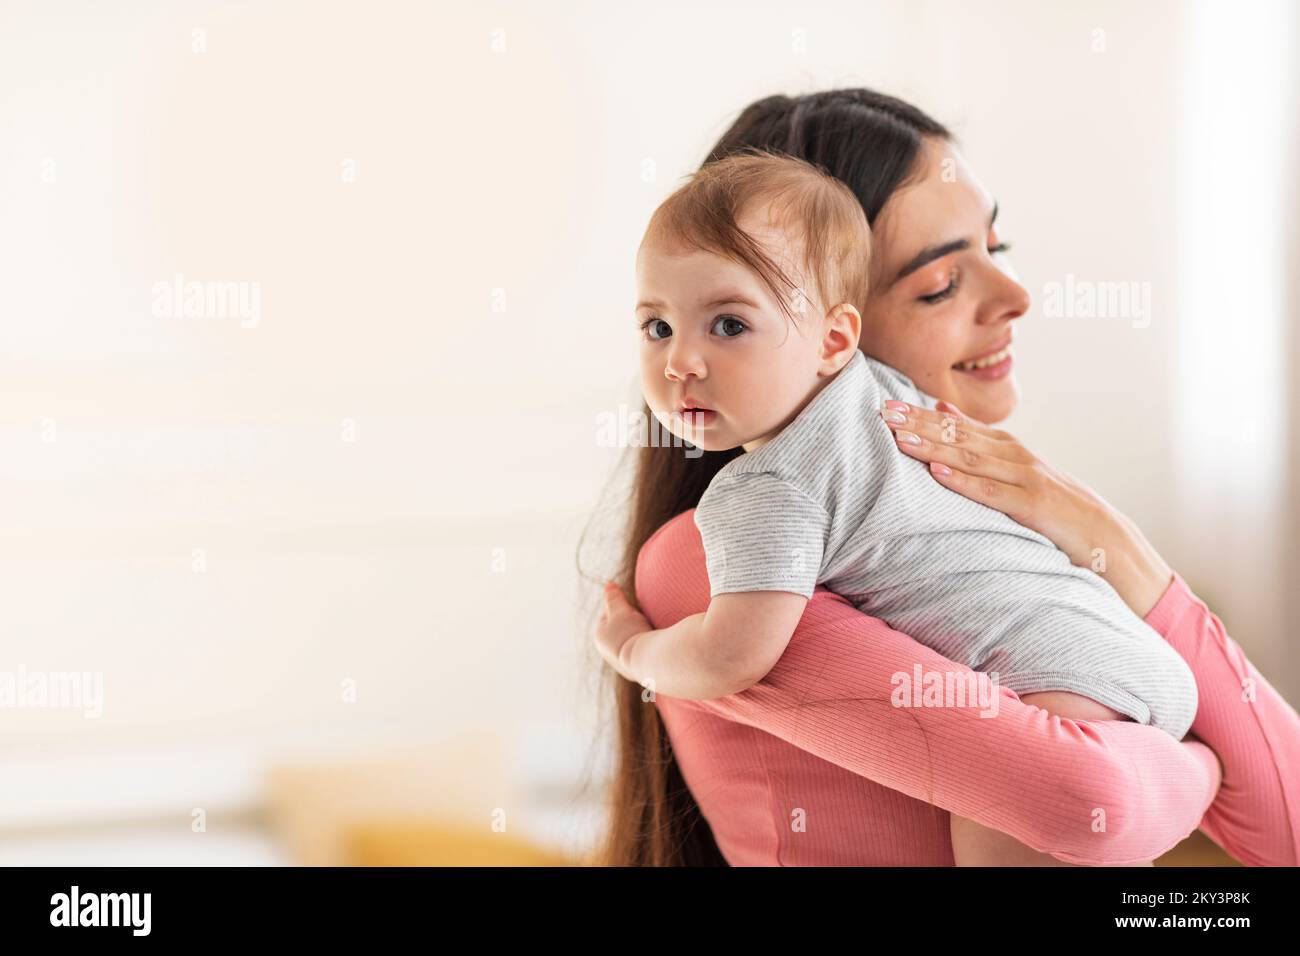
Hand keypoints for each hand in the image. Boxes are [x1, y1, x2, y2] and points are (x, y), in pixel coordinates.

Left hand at [595, 581, 651, 681]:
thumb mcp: (621, 610)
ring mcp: (626, 666)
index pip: (609, 617)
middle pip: (621, 631)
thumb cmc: (632, 633)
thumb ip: (614, 597)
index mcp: (600, 639)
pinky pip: (645, 656)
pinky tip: (659, 646)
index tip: (633, 609)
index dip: (622, 609)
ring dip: (642, 637)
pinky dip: (650, 649)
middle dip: (632, 624)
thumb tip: (608, 584)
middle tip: (643, 620)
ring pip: (634, 644)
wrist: (649, 662)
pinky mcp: (641, 673)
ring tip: (651, 632)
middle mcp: (609, 655)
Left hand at [877, 398, 1173, 616]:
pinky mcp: (1034, 506)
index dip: (921, 414)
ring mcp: (1026, 479)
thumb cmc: (1054, 506)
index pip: (958, 426)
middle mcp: (1016, 456)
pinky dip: (964, 481)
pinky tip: (938, 472)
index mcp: (1008, 448)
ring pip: (972, 459)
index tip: (886, 404)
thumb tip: (940, 411)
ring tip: (901, 438)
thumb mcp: (1014, 469)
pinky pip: (992, 492)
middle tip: (883, 412)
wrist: (1106, 535)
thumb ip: (979, 442)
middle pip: (960, 436)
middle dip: (920, 423)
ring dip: (934, 447)